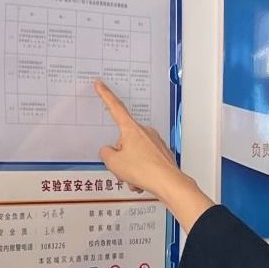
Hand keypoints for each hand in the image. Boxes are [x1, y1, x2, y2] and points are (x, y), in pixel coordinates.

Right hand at [94, 80, 213, 230]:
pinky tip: (142, 181)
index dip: (105, 95)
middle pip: (124, 141)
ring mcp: (155, 142)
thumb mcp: (114, 163)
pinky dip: (140, 172)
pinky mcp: (162, 153)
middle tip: (123, 169)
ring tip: (134, 178)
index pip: (115, 107)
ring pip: (134, 153)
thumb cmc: (145, 171)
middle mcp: (145, 132)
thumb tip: (109, 151)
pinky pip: (145, 161)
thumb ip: (106, 153)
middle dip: (120, 156)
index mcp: (131, 129)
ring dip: (130, 167)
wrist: (168, 183)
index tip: (100, 84)